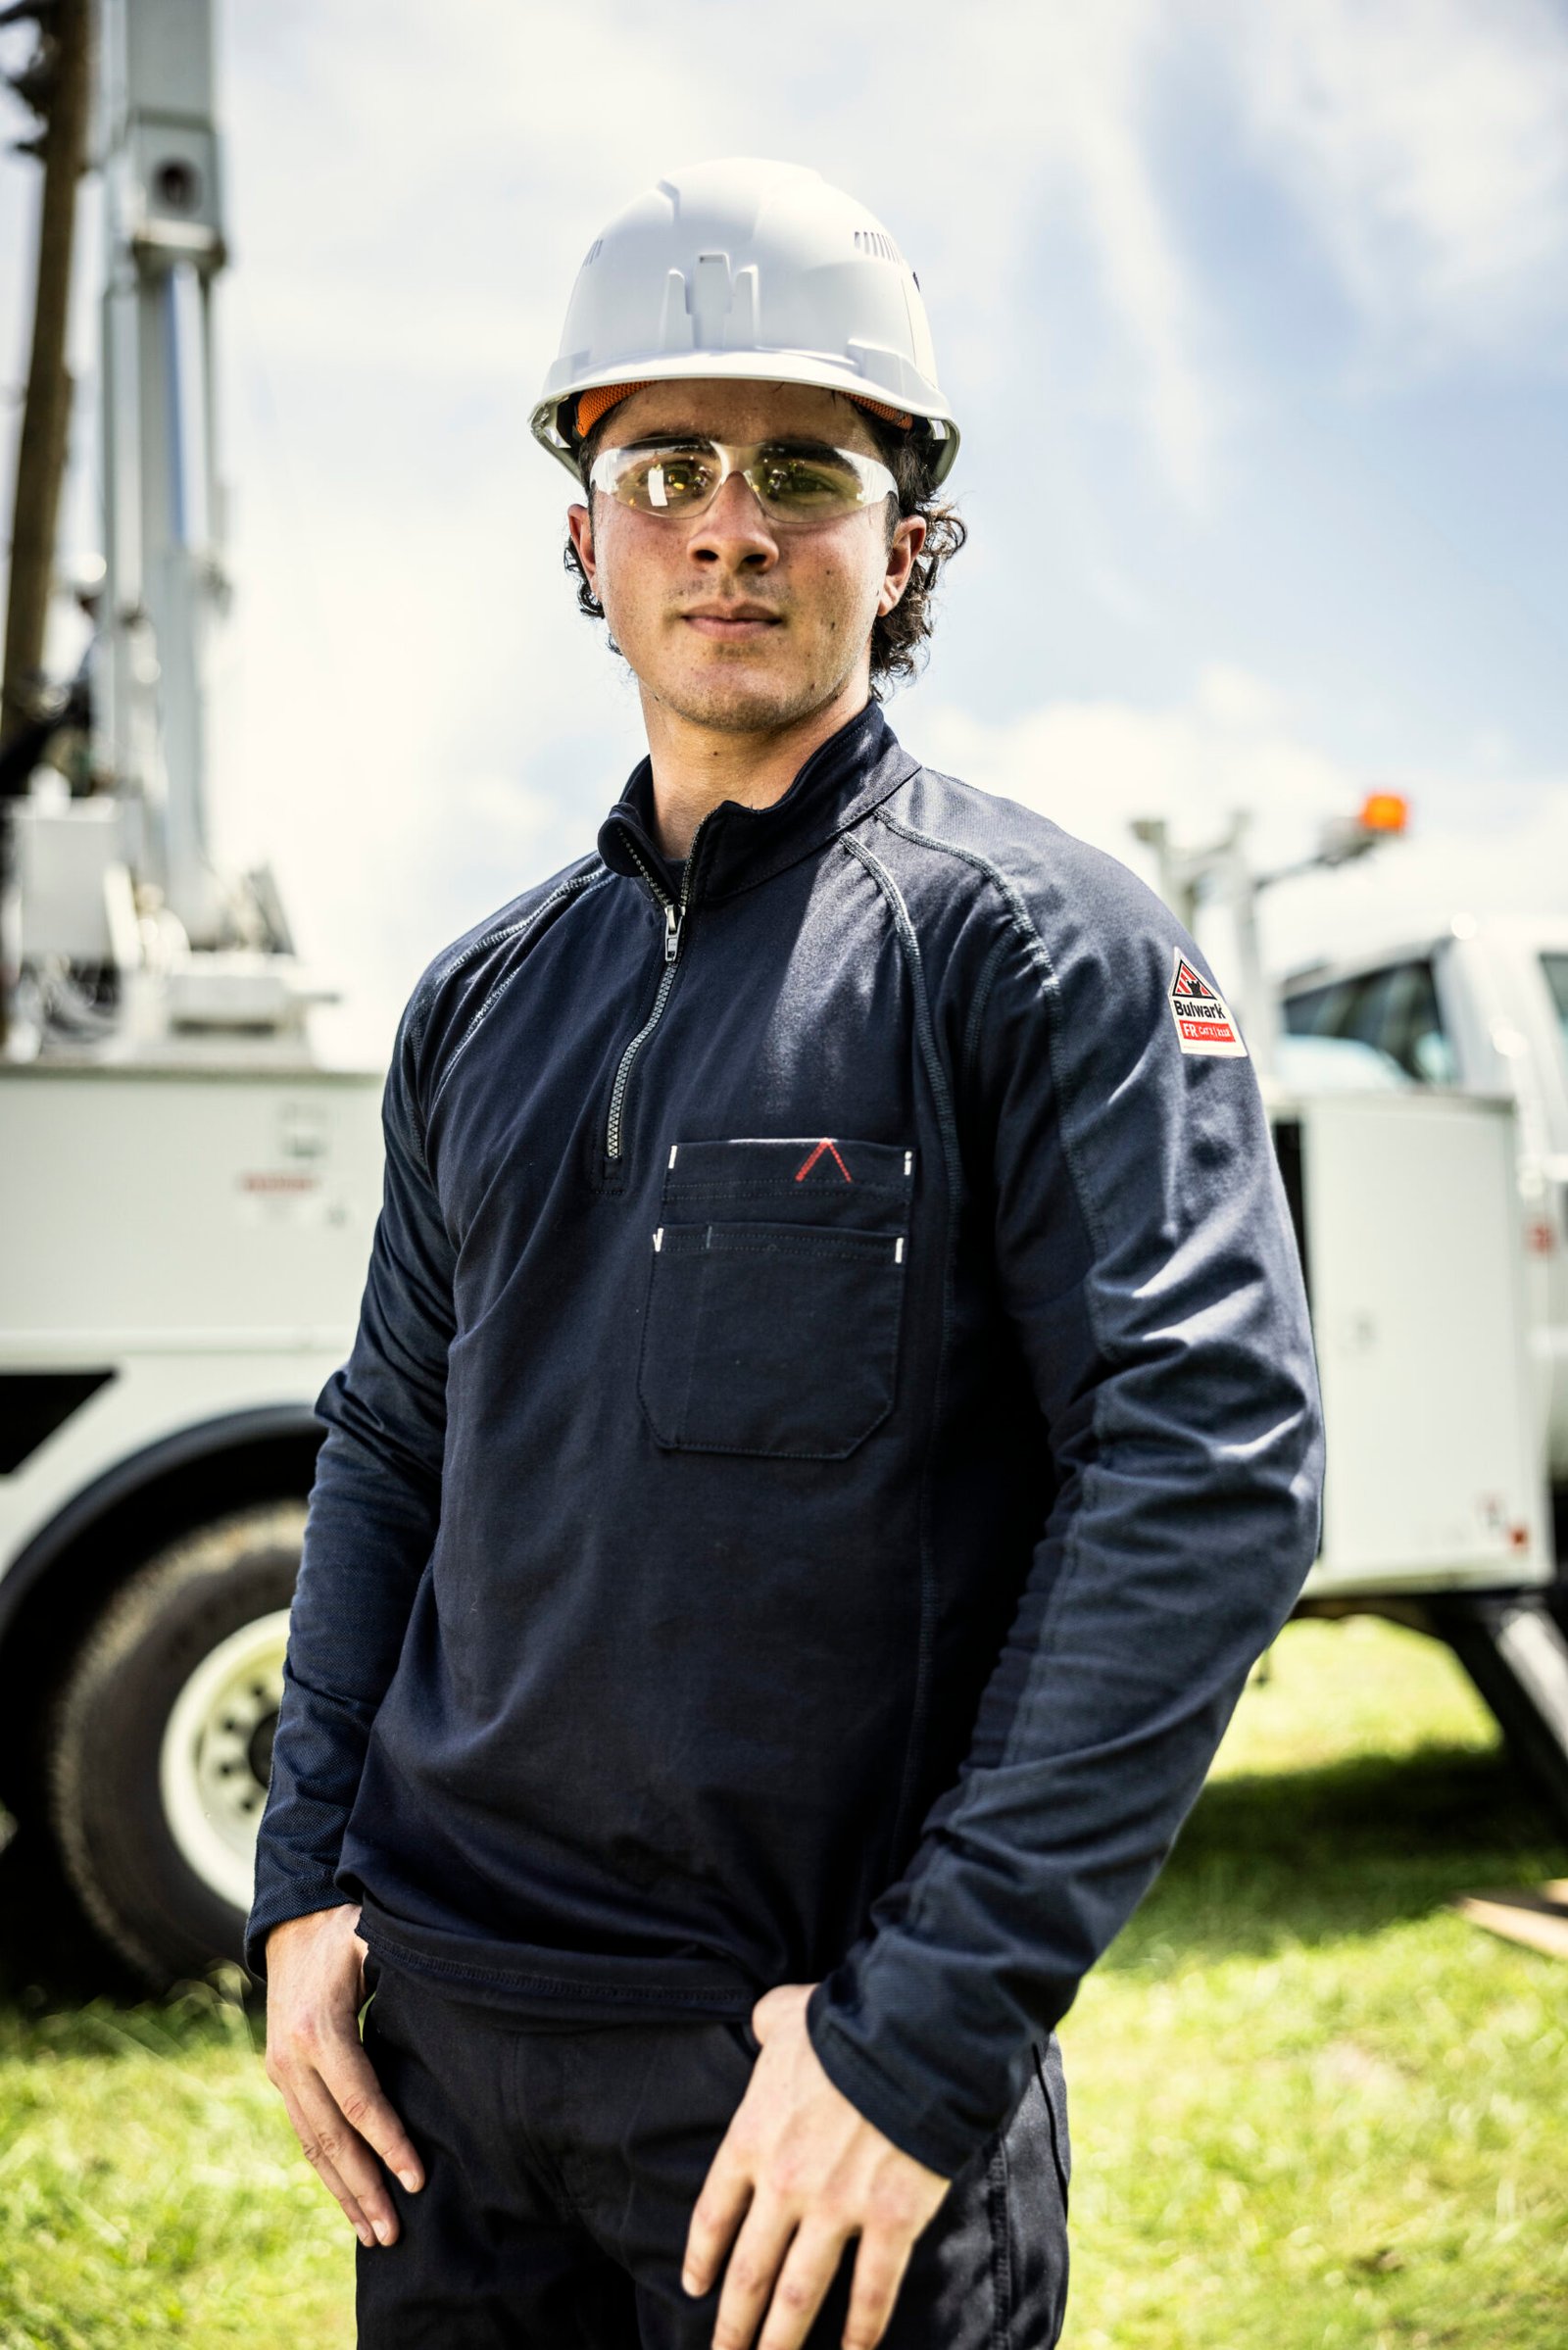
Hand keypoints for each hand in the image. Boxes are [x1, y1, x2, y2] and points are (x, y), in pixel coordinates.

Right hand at [263, 1903, 423, 2248]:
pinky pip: (306, 2134)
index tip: (417, 2180)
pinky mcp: (282, 2078)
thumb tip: (454, 1989)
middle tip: (394, 2234)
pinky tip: (349, 2199)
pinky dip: (327, 2171)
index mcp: (318, 2028)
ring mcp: (281, 2072)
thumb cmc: (347, 1927)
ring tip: (373, 2235)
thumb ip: (404, 1965)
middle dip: (365, 2189)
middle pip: (332, 2138)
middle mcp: (292, 2059)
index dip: (389, 2143)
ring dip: (343, 2193)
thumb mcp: (374, 1935)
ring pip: (313, 2146)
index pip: (359, 2100)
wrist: (292, 1923)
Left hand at [682, 1982, 950, 2349]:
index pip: (713, 2213)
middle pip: (749, 2273)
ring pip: (799, 2296)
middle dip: (733, 2326)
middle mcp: (784, 2185)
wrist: (908, 2033)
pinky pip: (872, 2291)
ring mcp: (837, 2208)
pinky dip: (861, 2332)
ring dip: (780, 2343)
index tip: (694, 2288)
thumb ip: (764, 2025)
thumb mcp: (782, 2015)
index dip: (702, 2256)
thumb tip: (762, 2023)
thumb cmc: (843, 2020)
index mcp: (752, 2138)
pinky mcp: (891, 2220)